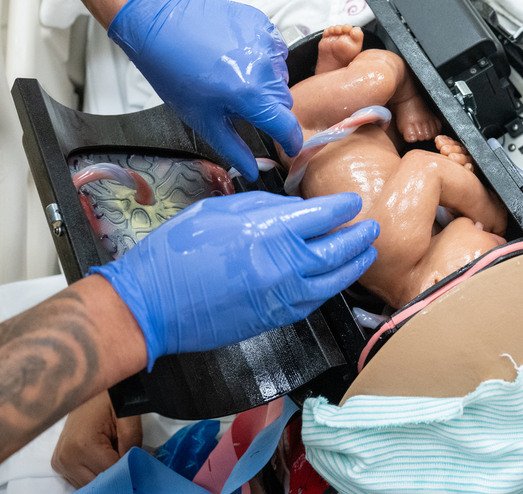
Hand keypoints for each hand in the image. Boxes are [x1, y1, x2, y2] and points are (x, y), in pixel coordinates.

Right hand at [51, 392, 141, 487]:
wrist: (87, 387)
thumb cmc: (109, 397)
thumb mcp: (127, 416)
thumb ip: (133, 443)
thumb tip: (138, 467)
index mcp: (82, 446)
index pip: (111, 474)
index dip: (128, 469)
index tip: (137, 459)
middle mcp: (66, 458)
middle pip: (99, 482)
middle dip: (116, 472)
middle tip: (125, 454)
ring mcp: (60, 462)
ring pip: (89, 484)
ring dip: (104, 473)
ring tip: (111, 451)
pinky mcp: (58, 463)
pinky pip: (80, 480)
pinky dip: (93, 472)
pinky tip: (100, 456)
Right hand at [93, 191, 378, 368]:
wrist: (152, 304)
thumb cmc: (176, 251)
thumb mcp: (218, 210)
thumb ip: (262, 207)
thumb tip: (294, 209)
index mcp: (268, 232)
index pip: (322, 217)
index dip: (342, 208)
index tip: (353, 203)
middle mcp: (283, 265)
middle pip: (336, 249)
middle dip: (357, 237)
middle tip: (370, 228)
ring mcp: (282, 297)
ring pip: (333, 281)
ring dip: (352, 265)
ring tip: (365, 253)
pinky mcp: (275, 319)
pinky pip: (314, 301)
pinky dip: (331, 287)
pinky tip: (335, 279)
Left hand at [109, 0, 302, 178]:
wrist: (161, 25)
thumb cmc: (175, 73)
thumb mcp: (202, 119)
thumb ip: (233, 148)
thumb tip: (253, 171)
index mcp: (250, 95)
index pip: (288, 125)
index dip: (291, 141)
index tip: (290, 147)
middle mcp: (264, 67)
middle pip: (283, 100)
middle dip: (268, 108)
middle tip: (240, 104)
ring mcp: (265, 42)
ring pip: (279, 75)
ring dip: (265, 81)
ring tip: (234, 75)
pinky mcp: (262, 23)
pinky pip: (274, 49)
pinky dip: (262, 57)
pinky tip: (238, 56)